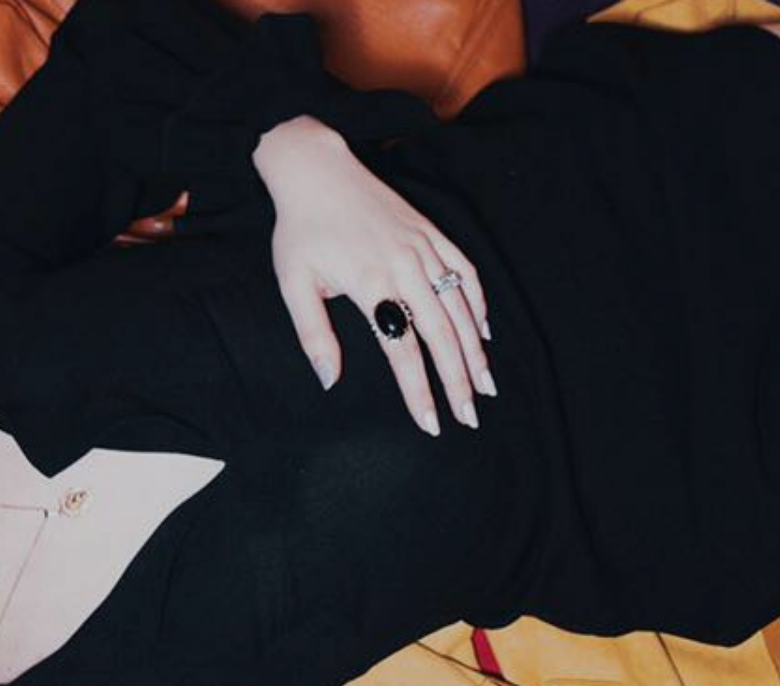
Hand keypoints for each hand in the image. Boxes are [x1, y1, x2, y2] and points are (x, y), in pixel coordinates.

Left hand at [254, 117, 492, 435]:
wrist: (316, 169)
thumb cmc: (300, 230)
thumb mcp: (293, 283)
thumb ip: (313, 334)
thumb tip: (329, 381)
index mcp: (370, 283)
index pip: (402, 351)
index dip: (418, 390)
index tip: (430, 423)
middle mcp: (404, 266)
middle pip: (441, 335)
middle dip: (458, 381)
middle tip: (469, 417)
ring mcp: (423, 248)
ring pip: (460, 308)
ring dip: (475, 350)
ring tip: (485, 386)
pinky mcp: (432, 233)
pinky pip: (466, 272)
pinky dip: (478, 303)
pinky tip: (484, 332)